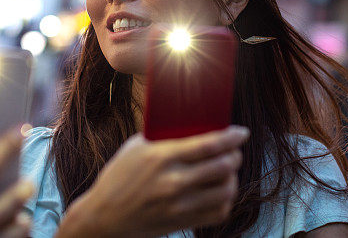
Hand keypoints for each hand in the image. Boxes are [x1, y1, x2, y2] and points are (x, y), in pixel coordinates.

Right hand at [66, 126, 248, 237]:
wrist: (105, 215)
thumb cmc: (119, 175)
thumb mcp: (136, 147)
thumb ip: (165, 138)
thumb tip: (194, 125)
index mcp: (161, 157)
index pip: (208, 145)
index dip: (231, 137)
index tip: (242, 132)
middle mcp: (173, 182)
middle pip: (222, 167)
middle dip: (235, 156)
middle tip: (234, 151)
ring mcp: (179, 205)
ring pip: (225, 191)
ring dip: (232, 179)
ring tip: (227, 172)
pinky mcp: (181, 222)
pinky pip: (218, 213)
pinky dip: (225, 201)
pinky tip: (219, 192)